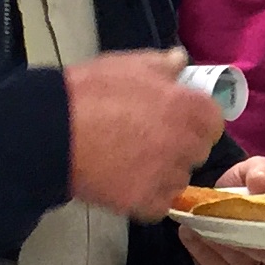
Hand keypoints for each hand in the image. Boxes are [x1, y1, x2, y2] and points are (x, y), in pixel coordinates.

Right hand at [65, 49, 224, 218]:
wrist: (52, 133)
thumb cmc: (91, 92)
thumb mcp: (129, 64)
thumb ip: (163, 64)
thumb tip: (180, 61)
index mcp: (188, 107)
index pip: (213, 121)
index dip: (195, 120)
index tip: (176, 119)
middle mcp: (186, 144)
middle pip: (197, 151)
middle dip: (180, 145)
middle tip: (149, 138)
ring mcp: (167, 176)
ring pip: (179, 178)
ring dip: (164, 172)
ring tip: (131, 161)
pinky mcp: (146, 203)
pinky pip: (159, 202)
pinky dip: (147, 196)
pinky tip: (125, 181)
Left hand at [176, 156, 264, 264]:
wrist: (226, 202)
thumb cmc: (248, 187)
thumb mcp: (255, 170)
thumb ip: (261, 172)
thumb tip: (262, 182)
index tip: (243, 209)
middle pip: (262, 255)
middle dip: (235, 237)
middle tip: (210, 217)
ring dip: (215, 244)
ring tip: (194, 223)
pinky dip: (202, 255)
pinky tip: (189, 234)